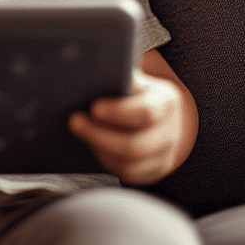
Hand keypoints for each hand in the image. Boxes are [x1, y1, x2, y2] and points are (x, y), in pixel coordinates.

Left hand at [68, 68, 188, 185]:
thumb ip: (117, 73)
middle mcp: (171, 131)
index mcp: (166, 101)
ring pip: (129, 164)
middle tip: (74, 121)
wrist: (159, 110)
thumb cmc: (136, 88)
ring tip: (80, 132)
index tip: (93, 107)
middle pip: (134, 146)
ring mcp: (165, 155)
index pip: (147, 112)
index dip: (118, 113)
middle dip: (99, 135)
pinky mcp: (156, 170)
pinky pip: (129, 175)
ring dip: (99, 149)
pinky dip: (107, 162)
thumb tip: (88, 70)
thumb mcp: (133, 76)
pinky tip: (93, 146)